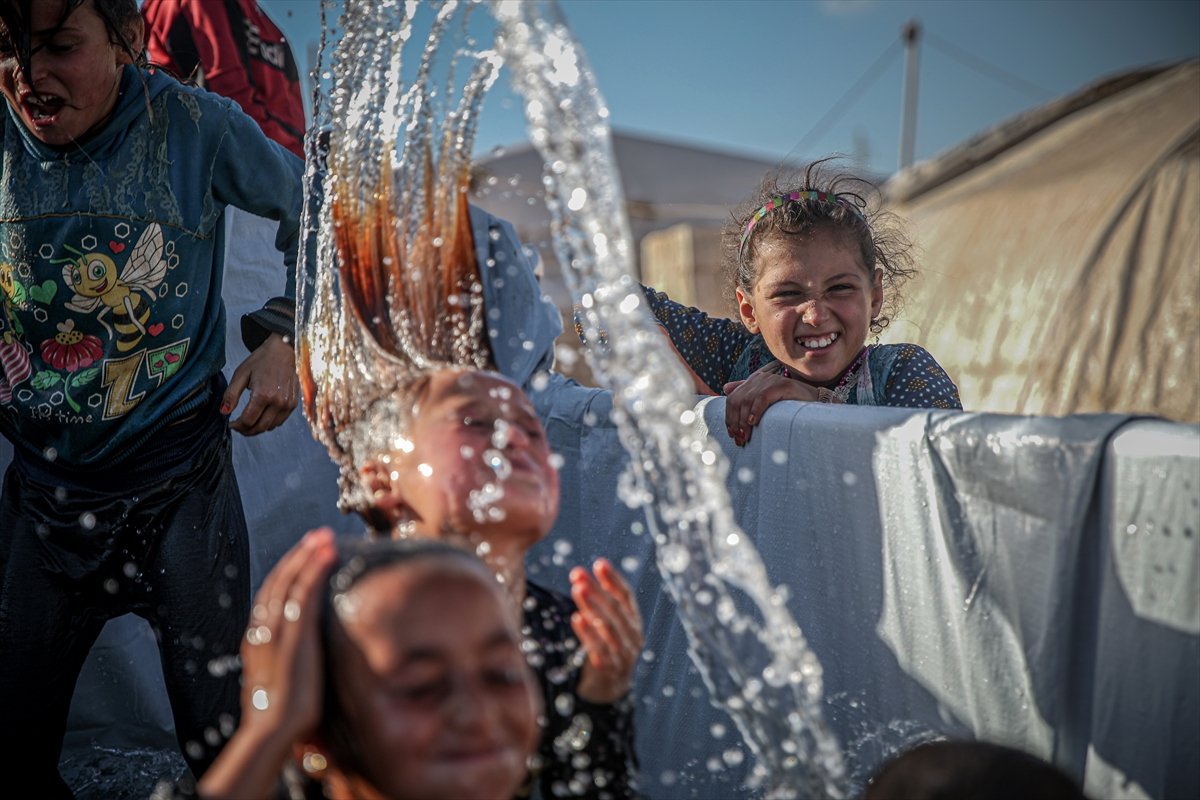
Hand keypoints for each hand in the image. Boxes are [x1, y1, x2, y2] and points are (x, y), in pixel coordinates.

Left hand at [222, 332, 297, 435]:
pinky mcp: (293, 404)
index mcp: (263, 394)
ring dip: (258, 428)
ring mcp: (287, 404)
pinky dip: (269, 423)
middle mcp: (278, 402)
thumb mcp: (241, 374)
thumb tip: (223, 412)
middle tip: (238, 427)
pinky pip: (280, 421)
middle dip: (246, 430)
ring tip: (249, 422)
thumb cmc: (262, 360)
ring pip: (270, 427)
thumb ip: (231, 394)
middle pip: (260, 427)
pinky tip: (262, 416)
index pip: (248, 420)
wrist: (283, 351)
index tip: (231, 424)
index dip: (237, 426)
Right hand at [239, 528, 336, 745]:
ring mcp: (276, 631)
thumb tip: (304, 660)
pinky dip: (314, 570)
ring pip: (289, 582)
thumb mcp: (281, 682)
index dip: (286, 573)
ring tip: (323, 537)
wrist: (272, 732)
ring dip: (306, 556)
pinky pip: (302, 594)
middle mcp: (262, 630)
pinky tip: (326, 555)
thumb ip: (289, 664)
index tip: (302, 557)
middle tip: (315, 536)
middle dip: (297, 556)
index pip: (269, 596)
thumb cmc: (281, 718)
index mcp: (257, 641)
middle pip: (277, 582)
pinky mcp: (293, 635)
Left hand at [570, 558, 642, 704]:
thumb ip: (596, 603)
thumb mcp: (606, 623)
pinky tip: (576, 619)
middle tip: (578, 576)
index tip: (599, 563)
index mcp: (633, 620)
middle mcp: (633, 635)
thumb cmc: (606, 646)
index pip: (626, 596)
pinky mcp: (610, 669)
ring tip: (578, 591)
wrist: (611, 685)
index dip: (613, 579)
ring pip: (608, 627)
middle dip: (597, 590)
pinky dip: (588, 633)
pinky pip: (599, 649)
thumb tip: (579, 575)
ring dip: (592, 607)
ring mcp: (624, 653)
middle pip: (615, 609)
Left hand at [722, 360, 821, 445]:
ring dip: (743, 421)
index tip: (732, 434)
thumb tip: (725, 388)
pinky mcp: (782, 385)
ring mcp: (771, 380)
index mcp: (754, 380)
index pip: (733, 398)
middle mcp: (760, 378)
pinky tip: (753, 422)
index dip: (729, 417)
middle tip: (738, 438)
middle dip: (735, 421)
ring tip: (745, 435)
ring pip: (747, 400)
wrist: (815, 404)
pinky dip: (755, 411)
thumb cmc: (788, 406)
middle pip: (737, 400)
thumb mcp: (765, 401)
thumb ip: (746, 394)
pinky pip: (762, 398)